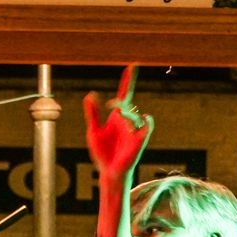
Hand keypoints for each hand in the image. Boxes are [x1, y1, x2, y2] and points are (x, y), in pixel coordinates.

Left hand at [83, 65, 154, 183]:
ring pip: (133, 114)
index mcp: (116, 117)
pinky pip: (146, 126)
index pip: (124, 94)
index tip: (132, 65)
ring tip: (119, 122)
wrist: (108, 171)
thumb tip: (90, 95)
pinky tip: (144, 117)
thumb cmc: (102, 153)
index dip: (128, 80)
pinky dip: (146, 121)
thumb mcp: (93, 131)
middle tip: (112, 106)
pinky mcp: (140, 140)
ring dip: (125, 116)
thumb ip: (92, 114)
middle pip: (126, 103)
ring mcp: (134, 130)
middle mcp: (127, 121)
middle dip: (119, 103)